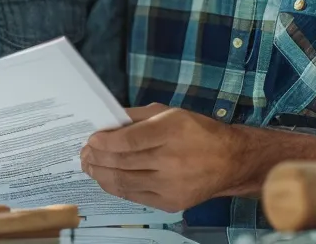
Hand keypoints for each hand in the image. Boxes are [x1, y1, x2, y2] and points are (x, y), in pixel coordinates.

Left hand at [80, 103, 252, 212]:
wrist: (231, 161)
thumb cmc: (198, 132)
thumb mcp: (171, 112)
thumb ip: (137, 116)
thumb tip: (106, 122)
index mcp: (172, 131)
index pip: (129, 140)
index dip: (105, 142)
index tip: (91, 139)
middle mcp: (172, 160)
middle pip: (123, 162)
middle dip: (97, 158)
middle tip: (84, 153)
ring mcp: (171, 185)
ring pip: (124, 182)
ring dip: (101, 174)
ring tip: (90, 167)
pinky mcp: (171, 203)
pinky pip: (134, 196)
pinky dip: (116, 187)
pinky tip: (107, 179)